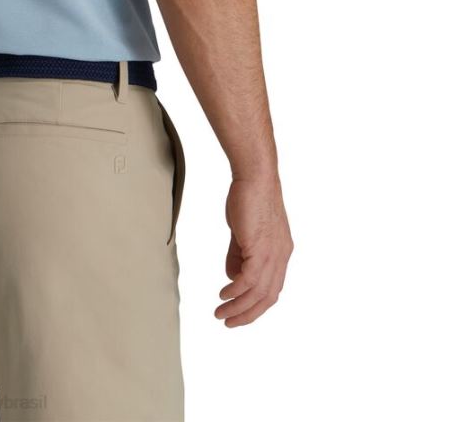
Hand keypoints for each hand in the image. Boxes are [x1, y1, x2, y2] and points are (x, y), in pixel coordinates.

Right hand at [215, 175, 292, 326]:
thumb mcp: (243, 232)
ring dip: (239, 306)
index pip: (271, 289)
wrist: (255, 178)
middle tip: (229, 322)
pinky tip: (224, 295)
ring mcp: (273, 254)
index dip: (255, 305)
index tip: (238, 313)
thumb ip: (238, 255)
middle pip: (268, 297)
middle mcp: (281, 257)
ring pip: (258, 292)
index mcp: (280, 253)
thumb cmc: (248, 198)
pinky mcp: (260, 248)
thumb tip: (232, 277)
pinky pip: (249, 279)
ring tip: (221, 313)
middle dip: (248, 314)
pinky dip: (236, 291)